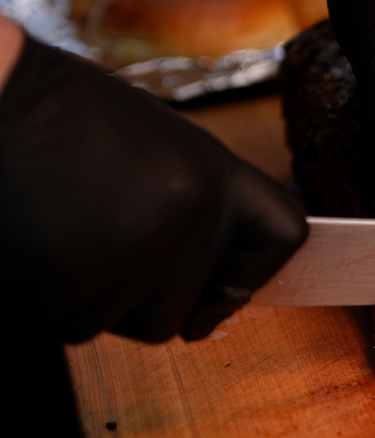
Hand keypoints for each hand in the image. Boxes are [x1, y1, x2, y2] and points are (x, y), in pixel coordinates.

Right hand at [0, 36, 307, 342]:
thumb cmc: (56, 114)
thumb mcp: (154, 143)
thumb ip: (194, 206)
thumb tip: (227, 285)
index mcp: (213, 172)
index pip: (283, 236)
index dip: (254, 271)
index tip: (228, 286)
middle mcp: (186, 213)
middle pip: (179, 311)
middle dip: (134, 295)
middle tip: (91, 235)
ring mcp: (127, 250)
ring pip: (116, 323)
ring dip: (81, 296)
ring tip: (56, 225)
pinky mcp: (61, 282)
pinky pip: (57, 321)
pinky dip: (36, 297)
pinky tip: (28, 238)